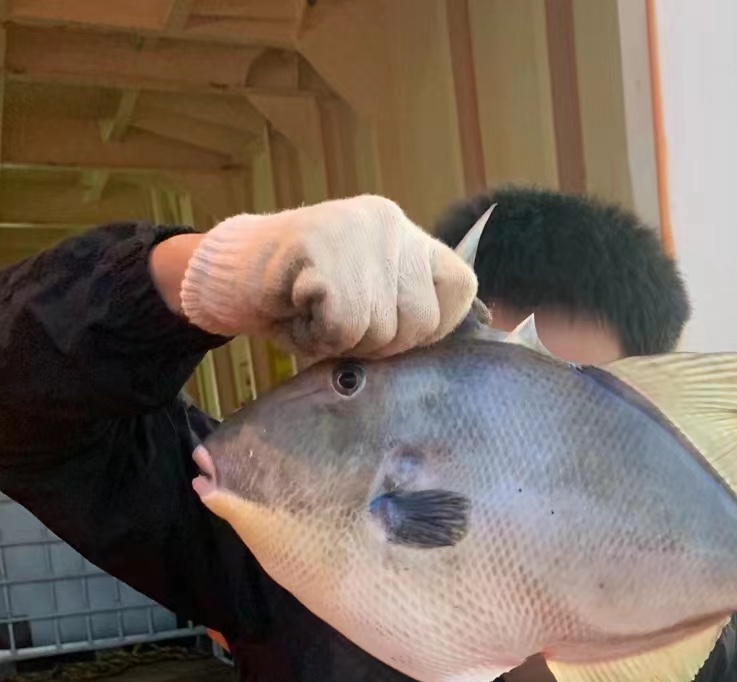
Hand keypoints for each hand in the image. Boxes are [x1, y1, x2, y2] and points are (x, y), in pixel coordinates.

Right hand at [179, 195, 477, 358]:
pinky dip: (314, 338)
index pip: (459, 287)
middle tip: (337, 325)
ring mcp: (355, 231)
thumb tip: (447, 352)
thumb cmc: (300, 299)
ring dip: (341, 342)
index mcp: (406, 235)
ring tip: (311, 315)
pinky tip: (295, 314)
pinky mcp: (320, 248)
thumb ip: (406, 310)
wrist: (226, 274)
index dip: (432, 326)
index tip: (390, 329)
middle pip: (422, 321)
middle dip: (380, 343)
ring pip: (381, 329)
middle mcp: (389, 224)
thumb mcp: (367, 299)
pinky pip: (343, 327)